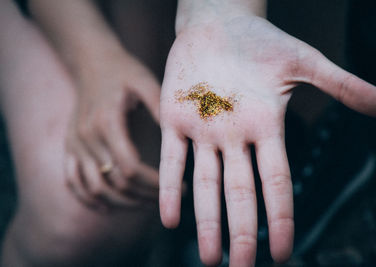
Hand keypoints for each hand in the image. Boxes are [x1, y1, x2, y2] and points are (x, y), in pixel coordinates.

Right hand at [65, 49, 160, 209]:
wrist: (92, 61)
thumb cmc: (124, 71)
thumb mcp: (145, 82)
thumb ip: (161, 108)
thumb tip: (184, 135)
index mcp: (107, 121)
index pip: (129, 167)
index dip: (154, 183)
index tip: (176, 186)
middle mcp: (87, 136)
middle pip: (114, 182)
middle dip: (144, 196)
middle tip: (166, 199)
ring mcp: (75, 143)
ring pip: (95, 188)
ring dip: (122, 203)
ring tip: (146, 204)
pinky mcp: (69, 146)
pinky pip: (73, 181)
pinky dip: (89, 199)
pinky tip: (108, 207)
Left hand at [159, 15, 375, 264]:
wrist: (217, 24)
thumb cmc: (261, 42)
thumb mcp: (303, 62)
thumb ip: (341, 85)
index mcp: (266, 128)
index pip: (276, 183)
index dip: (281, 217)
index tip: (282, 253)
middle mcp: (235, 138)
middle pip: (240, 193)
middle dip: (241, 231)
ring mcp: (203, 131)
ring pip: (205, 184)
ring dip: (206, 221)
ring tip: (208, 258)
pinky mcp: (174, 118)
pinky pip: (172, 159)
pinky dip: (170, 188)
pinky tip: (170, 219)